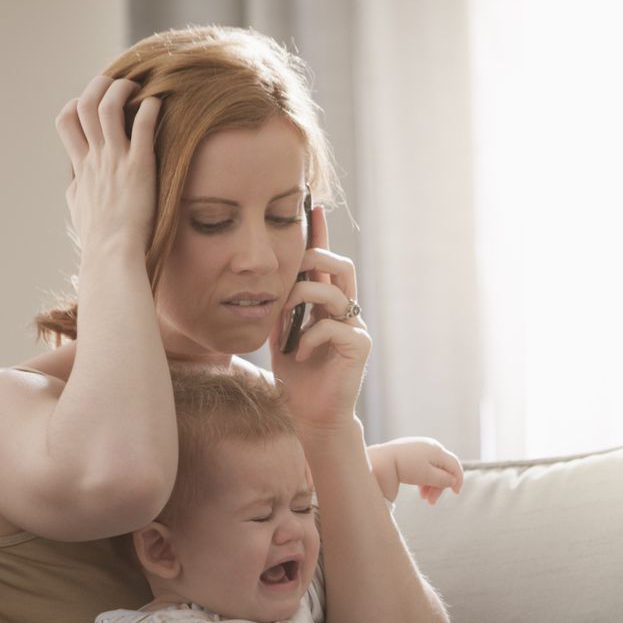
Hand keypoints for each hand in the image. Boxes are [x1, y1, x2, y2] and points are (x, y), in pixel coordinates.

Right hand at [56, 75, 160, 257]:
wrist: (112, 256)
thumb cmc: (98, 240)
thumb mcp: (78, 210)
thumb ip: (76, 190)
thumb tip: (75, 183)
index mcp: (81, 167)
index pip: (65, 120)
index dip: (76, 104)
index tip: (93, 105)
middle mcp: (95, 159)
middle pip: (85, 104)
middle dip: (99, 86)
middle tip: (118, 85)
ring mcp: (115, 161)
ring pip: (108, 107)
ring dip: (122, 91)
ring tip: (138, 88)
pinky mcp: (139, 167)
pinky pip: (142, 125)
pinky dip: (149, 107)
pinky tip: (158, 104)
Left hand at [267, 205, 369, 436]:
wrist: (311, 416)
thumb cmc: (297, 378)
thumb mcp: (279, 336)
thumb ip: (277, 308)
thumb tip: (262, 281)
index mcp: (327, 305)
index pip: (325, 263)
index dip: (319, 235)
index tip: (312, 206)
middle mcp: (346, 311)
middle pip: (340, 266)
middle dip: (314, 257)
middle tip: (291, 263)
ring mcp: (355, 327)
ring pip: (334, 292)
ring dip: (303, 299)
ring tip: (286, 320)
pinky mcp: (359, 347)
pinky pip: (332, 326)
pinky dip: (308, 337)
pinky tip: (298, 354)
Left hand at [373, 437, 464, 504]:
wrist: (381, 461)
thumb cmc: (406, 468)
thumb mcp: (428, 476)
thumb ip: (444, 479)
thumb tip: (454, 480)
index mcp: (437, 450)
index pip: (454, 464)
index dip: (458, 479)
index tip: (456, 493)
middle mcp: (430, 445)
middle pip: (442, 468)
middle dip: (440, 486)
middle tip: (431, 502)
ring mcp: (419, 447)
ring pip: (432, 469)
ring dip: (431, 485)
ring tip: (423, 498)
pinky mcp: (409, 452)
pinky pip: (422, 466)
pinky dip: (423, 479)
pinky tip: (419, 490)